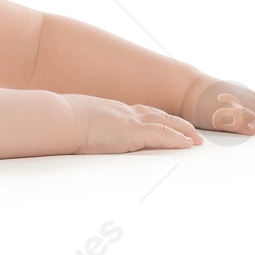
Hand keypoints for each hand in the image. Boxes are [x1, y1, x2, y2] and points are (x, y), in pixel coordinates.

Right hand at [65, 93, 200, 153]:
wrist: (59, 118)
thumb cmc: (60, 121)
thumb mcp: (72, 121)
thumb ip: (80, 126)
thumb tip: (71, 132)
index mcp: (109, 110)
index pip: (138, 112)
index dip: (153, 117)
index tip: (163, 122)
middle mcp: (123, 112)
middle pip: (156, 115)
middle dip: (175, 123)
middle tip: (189, 130)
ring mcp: (129, 121)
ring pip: (165, 122)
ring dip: (183, 130)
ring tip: (195, 139)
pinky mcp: (133, 133)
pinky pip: (162, 135)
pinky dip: (177, 139)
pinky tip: (188, 144)